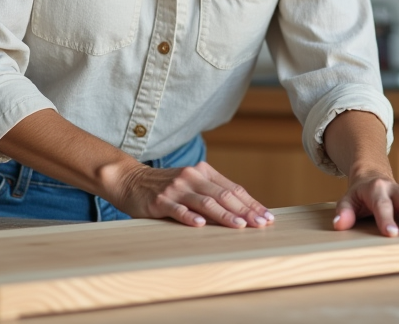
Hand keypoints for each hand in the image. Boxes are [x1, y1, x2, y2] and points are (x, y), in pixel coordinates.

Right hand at [114, 160, 273, 228]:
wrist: (130, 180)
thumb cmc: (166, 187)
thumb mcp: (192, 184)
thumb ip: (213, 193)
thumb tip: (243, 212)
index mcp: (204, 172)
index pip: (234, 189)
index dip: (252, 203)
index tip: (267, 217)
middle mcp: (192, 177)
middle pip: (224, 195)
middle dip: (245, 211)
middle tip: (261, 224)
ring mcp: (176, 188)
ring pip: (205, 202)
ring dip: (225, 215)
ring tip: (240, 226)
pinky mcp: (160, 200)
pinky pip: (177, 209)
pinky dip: (190, 217)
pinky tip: (201, 225)